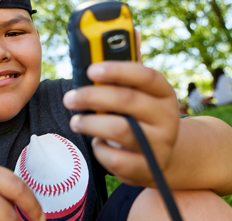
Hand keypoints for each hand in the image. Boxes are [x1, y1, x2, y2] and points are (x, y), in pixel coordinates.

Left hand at [63, 62, 179, 186]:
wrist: (158, 156)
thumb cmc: (136, 119)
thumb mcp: (136, 98)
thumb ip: (117, 84)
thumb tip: (87, 68)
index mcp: (163, 94)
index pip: (145, 76)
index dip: (117, 71)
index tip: (90, 70)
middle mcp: (167, 117)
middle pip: (127, 100)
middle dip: (92, 96)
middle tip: (70, 99)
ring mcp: (160, 144)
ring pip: (120, 129)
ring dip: (90, 123)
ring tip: (76, 122)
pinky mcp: (148, 168)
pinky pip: (115, 158)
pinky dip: (99, 149)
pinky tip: (98, 144)